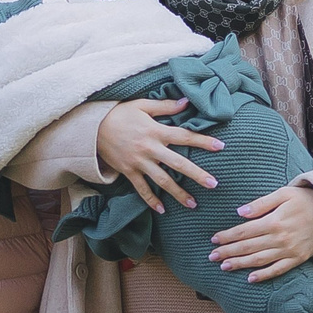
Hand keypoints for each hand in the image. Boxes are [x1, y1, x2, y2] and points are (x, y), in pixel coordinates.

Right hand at [95, 98, 222, 214]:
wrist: (91, 127)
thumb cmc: (119, 113)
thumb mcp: (142, 105)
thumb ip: (165, 106)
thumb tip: (186, 102)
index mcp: (156, 131)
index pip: (184, 136)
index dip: (203, 141)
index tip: (221, 147)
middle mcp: (150, 148)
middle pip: (178, 163)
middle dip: (197, 174)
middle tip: (213, 184)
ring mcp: (139, 162)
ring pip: (162, 181)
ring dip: (178, 194)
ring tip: (193, 204)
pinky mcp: (128, 172)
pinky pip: (141, 189)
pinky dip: (151, 201)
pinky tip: (162, 210)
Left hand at [209, 183, 312, 281]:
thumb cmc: (305, 200)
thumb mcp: (283, 194)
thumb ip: (261, 203)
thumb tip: (240, 212)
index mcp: (274, 221)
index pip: (244, 231)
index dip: (227, 236)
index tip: (214, 240)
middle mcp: (280, 239)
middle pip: (248, 247)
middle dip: (228, 252)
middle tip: (212, 256)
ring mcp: (288, 251)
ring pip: (259, 260)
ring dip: (240, 264)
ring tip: (224, 267)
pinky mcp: (297, 259)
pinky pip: (278, 270)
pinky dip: (264, 276)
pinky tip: (250, 279)